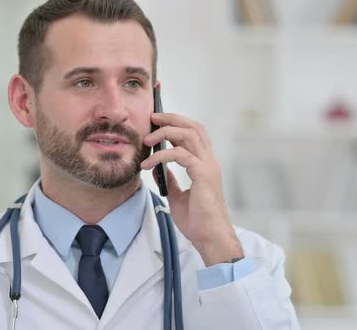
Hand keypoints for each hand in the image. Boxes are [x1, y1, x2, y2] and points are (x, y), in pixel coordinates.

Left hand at [141, 112, 243, 266]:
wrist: (209, 237)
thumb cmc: (197, 221)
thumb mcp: (177, 196)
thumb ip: (171, 179)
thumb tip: (158, 167)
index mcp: (205, 165)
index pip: (194, 133)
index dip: (177, 122)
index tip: (157, 121)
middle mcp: (209, 161)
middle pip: (193, 127)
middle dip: (171, 118)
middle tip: (152, 118)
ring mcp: (208, 166)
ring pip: (188, 134)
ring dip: (165, 132)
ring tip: (147, 140)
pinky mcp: (203, 174)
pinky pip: (179, 155)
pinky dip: (161, 156)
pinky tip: (147, 165)